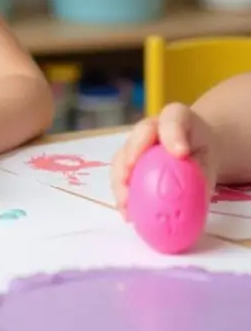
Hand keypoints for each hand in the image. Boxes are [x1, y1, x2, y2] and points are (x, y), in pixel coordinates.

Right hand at [111, 102, 218, 216]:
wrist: (193, 152)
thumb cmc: (201, 153)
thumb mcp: (209, 159)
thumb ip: (201, 170)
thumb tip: (190, 191)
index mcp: (176, 118)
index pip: (172, 119)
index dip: (172, 135)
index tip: (180, 154)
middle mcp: (150, 127)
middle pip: (137, 136)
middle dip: (132, 156)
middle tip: (132, 179)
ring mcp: (135, 144)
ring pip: (122, 157)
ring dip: (120, 181)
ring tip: (126, 204)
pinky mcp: (127, 164)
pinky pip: (119, 177)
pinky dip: (121, 195)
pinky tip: (127, 213)